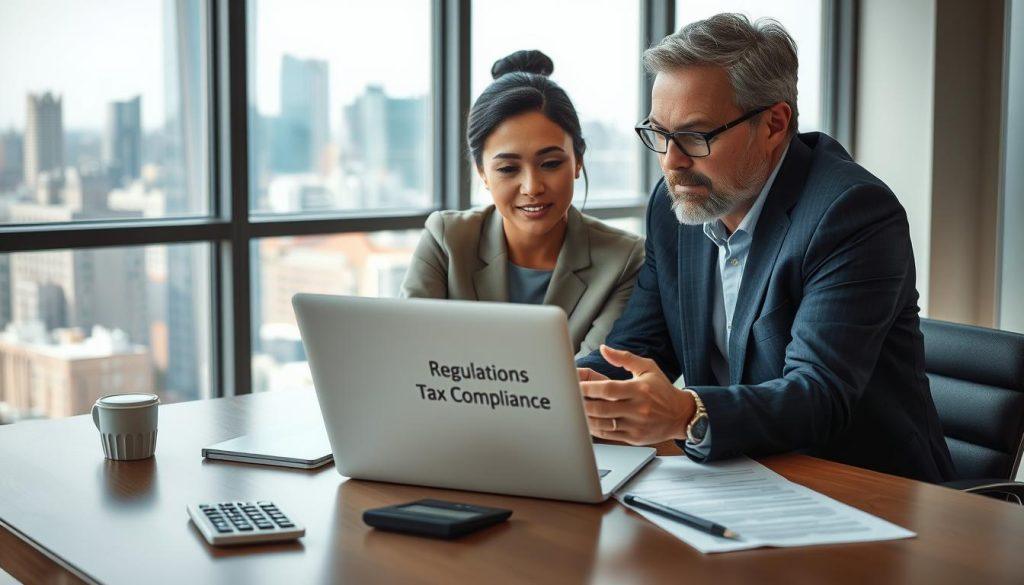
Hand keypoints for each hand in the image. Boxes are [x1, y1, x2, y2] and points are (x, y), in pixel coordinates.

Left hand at [579, 345, 694, 444]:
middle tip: (569, 399)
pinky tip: (587, 421)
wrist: (681, 415)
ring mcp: (636, 425)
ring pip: (603, 424)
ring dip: (585, 418)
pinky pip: (609, 435)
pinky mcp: (634, 438)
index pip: (608, 389)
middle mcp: (638, 408)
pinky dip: (595, 429)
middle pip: (602, 409)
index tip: (574, 385)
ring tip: (574, 410)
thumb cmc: (662, 390)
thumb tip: (604, 349)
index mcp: (640, 389)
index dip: (588, 388)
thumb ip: (624, 358)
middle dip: (581, 404)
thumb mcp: (647, 367)